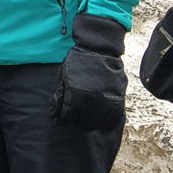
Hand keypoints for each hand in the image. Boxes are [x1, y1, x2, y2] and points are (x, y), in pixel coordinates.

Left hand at [52, 13, 126, 131]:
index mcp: (75, 94)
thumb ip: (59, 94)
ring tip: (88, 119)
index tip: (64, 119)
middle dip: (76, 122)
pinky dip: (106, 123)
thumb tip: (54, 112)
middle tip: (76, 119)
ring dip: (91, 124)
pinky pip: (113, 120)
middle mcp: (90, 99)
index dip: (64, 120)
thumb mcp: (62, 76)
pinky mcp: (118, 99)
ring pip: (97, 124)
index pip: (67, 118)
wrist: (99, 48)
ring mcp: (106, 100)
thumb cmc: (78, 61)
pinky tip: (101, 120)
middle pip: (82, 123)